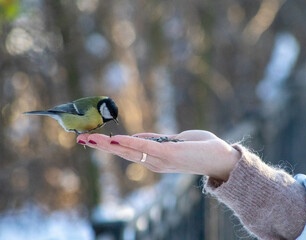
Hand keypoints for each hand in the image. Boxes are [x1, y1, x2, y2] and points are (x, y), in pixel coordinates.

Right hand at [76, 130, 240, 180]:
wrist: (222, 158)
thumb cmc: (201, 148)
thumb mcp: (175, 141)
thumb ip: (155, 140)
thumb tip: (134, 137)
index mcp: (155, 159)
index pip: (127, 152)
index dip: (109, 146)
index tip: (91, 140)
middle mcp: (154, 162)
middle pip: (123, 154)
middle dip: (102, 147)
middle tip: (81, 139)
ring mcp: (161, 160)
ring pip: (130, 151)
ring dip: (109, 145)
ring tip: (90, 139)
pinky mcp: (169, 154)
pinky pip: (145, 147)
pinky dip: (130, 143)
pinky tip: (116, 140)